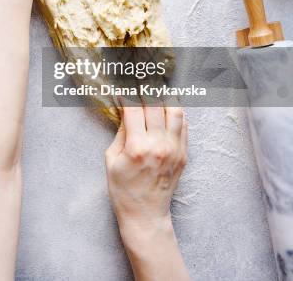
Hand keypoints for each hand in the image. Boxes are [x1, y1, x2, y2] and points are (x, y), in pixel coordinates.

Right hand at [105, 102, 188, 280]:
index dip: (127, 93)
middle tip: (141, 79)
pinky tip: (168, 106)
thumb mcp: (111, 160)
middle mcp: (159, 144)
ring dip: (165, 96)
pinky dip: (176, 112)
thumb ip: (121, 132)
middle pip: (155, 104)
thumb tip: (126, 110)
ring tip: (157, 88)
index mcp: (137, 146)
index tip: (124, 85)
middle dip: (146, 88)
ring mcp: (174, 148)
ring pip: (175, 110)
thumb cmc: (123, 190)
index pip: (134, 108)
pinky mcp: (183, 154)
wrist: (145, 215)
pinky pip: (184, 125)